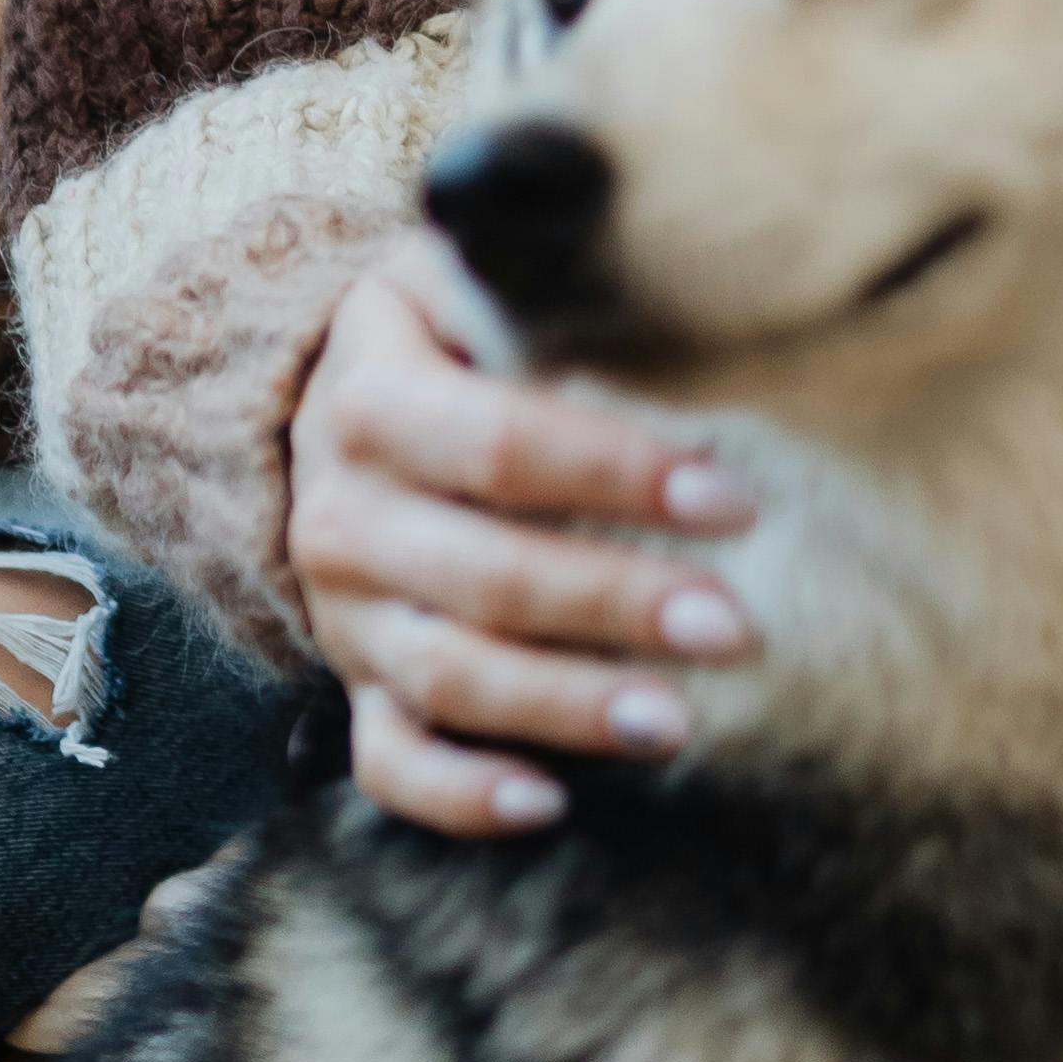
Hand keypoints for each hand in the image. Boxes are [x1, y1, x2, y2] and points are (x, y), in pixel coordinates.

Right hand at [286, 237, 756, 839]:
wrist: (327, 401)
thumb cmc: (456, 332)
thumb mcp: (469, 274)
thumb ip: (546, 276)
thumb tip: (679, 257)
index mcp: (373, 394)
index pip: (499, 445)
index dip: (616, 475)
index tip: (733, 498)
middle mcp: (343, 511)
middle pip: (482, 573)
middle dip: (614, 603)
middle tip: (735, 627)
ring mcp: (345, 611)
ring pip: (446, 676)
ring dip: (564, 708)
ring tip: (676, 720)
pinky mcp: (355, 684)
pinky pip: (390, 763)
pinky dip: (460, 795)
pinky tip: (547, 804)